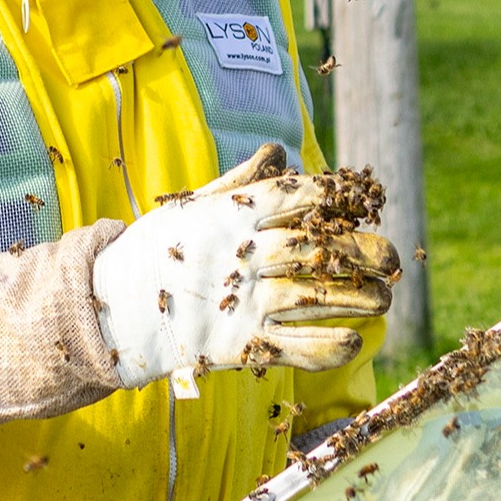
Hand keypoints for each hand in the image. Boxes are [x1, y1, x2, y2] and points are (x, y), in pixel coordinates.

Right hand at [89, 145, 398, 388]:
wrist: (107, 309)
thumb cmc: (153, 252)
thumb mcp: (192, 207)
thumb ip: (241, 182)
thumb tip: (280, 152)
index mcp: (231, 216)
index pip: (295, 196)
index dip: (335, 196)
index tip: (361, 200)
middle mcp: (241, 256)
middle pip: (317, 247)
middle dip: (363, 252)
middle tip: (393, 259)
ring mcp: (240, 302)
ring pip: (314, 296)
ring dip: (357, 298)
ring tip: (384, 300)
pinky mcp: (237, 345)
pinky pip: (293, 348)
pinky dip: (327, 347)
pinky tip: (352, 341)